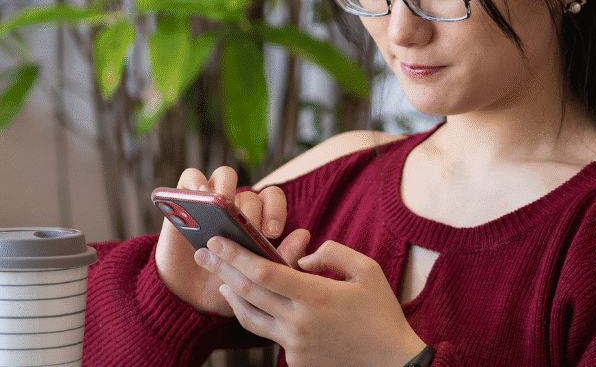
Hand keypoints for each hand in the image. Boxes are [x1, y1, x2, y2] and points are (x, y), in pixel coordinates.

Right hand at [155, 166, 297, 315]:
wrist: (192, 297)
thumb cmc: (231, 285)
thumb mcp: (259, 278)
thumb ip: (282, 258)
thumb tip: (304, 235)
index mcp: (258, 218)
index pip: (273, 196)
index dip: (276, 209)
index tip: (272, 233)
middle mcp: (236, 206)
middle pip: (250, 192)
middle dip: (250, 211)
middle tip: (245, 232)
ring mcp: (211, 201)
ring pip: (225, 176)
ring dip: (226, 190)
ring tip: (224, 210)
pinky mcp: (184, 200)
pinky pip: (191, 177)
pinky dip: (195, 181)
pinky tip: (199, 196)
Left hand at [197, 237, 425, 366]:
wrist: (392, 362)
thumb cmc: (382, 313)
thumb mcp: (367, 270)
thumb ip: (332, 253)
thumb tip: (302, 258)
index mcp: (316, 296)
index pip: (264, 272)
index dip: (236, 255)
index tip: (218, 241)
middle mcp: (299, 322)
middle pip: (248, 292)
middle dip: (221, 270)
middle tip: (203, 255)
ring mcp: (294, 345)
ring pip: (250, 318)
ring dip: (232, 297)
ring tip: (221, 282)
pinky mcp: (296, 360)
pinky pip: (270, 335)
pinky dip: (258, 317)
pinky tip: (253, 306)